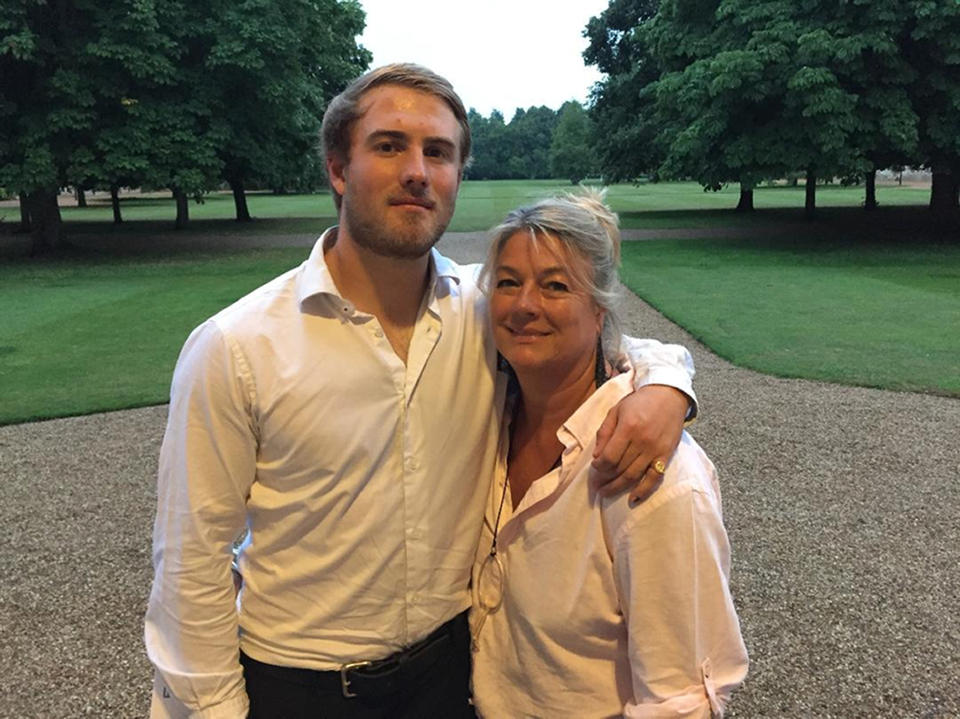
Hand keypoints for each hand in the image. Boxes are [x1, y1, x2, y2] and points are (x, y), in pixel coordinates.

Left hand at [592, 384, 688, 502]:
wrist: (668, 395)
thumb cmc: (639, 402)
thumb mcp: (615, 410)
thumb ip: (604, 432)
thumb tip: (597, 457)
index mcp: (628, 427)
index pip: (609, 456)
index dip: (598, 466)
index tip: (594, 467)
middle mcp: (642, 441)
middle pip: (619, 468)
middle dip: (604, 479)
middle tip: (595, 485)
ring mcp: (655, 450)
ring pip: (634, 475)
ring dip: (617, 487)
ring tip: (606, 492)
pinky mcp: (666, 455)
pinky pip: (655, 477)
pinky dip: (644, 490)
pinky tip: (633, 498)